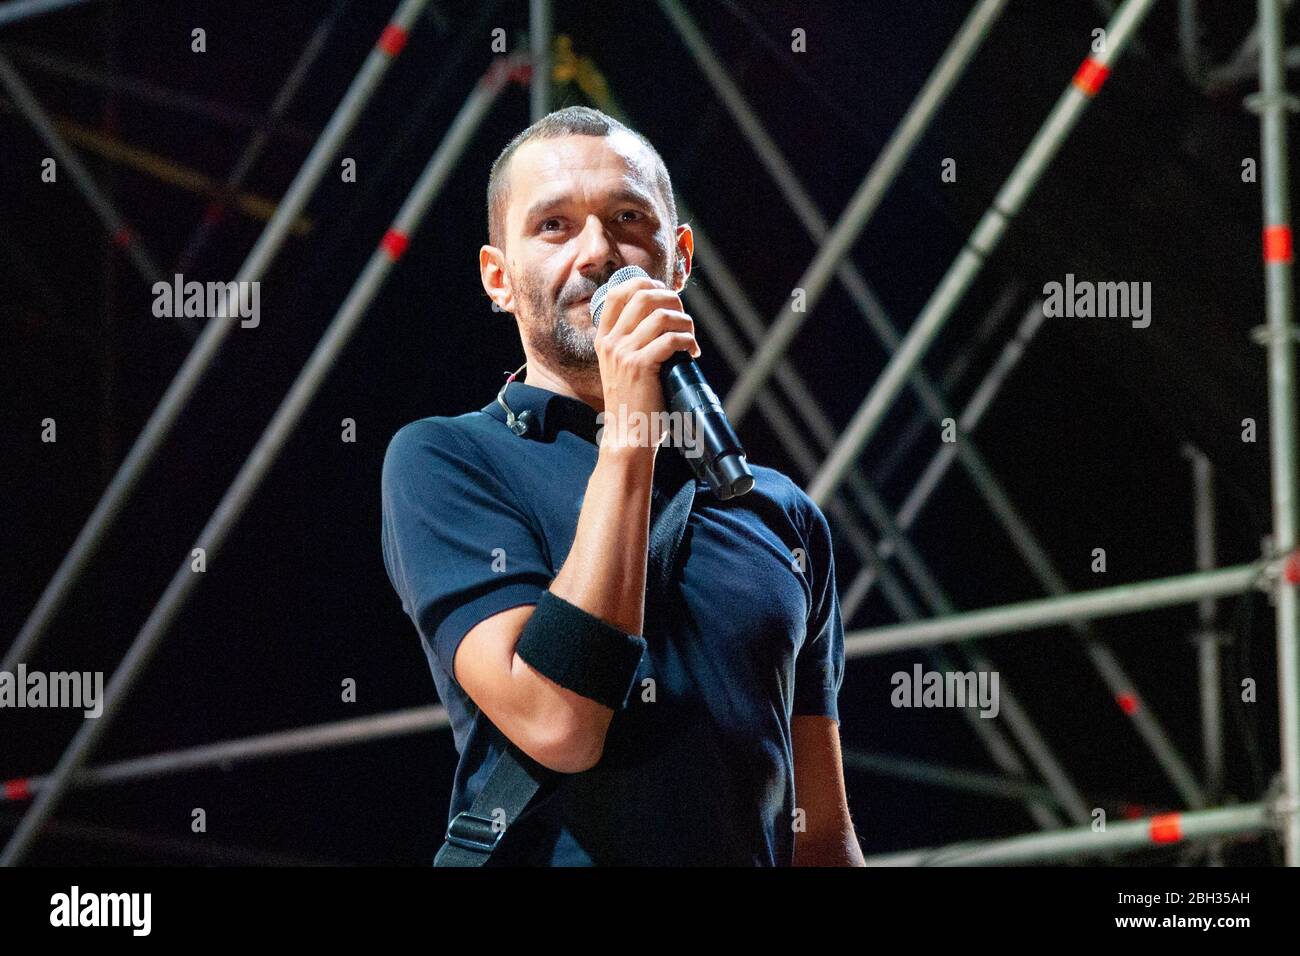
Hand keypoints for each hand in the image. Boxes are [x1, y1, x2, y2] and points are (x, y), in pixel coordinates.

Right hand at [593, 276, 700, 456]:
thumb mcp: (622, 369)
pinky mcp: (640, 366)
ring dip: (684, 322)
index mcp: (604, 339)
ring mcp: (623, 353)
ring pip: (661, 315)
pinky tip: (692, 353)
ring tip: (691, 338)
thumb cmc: (633, 405)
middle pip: (642, 295)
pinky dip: (688, 341)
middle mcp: (611, 342)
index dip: (644, 284)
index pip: (617, 293)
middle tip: (684, 318)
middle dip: (671, 299)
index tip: (664, 295)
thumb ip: (633, 344)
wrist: (627, 437)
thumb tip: (664, 319)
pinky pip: (671, 339)